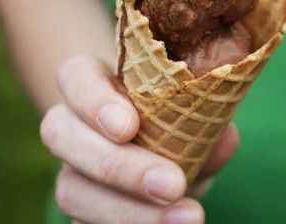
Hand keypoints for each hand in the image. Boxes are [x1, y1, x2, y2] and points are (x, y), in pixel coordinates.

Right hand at [41, 56, 238, 223]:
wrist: (164, 156)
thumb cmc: (177, 118)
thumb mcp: (193, 110)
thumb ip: (207, 120)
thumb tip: (223, 140)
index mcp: (95, 82)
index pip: (76, 77)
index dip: (93, 100)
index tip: (129, 126)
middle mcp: (72, 123)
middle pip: (62, 135)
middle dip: (117, 166)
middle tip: (172, 185)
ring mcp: (69, 169)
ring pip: (69, 189)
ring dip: (129, 212)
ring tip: (187, 217)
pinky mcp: (79, 208)